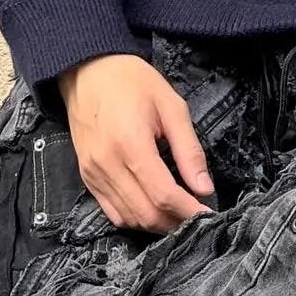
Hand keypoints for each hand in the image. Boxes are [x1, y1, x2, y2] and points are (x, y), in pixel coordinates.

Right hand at [56, 53, 216, 232]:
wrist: (88, 71)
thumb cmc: (132, 82)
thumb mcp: (171, 105)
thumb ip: (189, 149)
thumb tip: (204, 187)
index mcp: (131, 144)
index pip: (164, 194)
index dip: (189, 210)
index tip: (208, 214)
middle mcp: (108, 164)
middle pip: (147, 213)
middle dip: (176, 222)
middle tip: (197, 216)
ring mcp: (94, 174)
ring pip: (129, 219)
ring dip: (157, 224)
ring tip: (178, 215)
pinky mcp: (87, 177)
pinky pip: (112, 213)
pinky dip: (135, 219)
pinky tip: (152, 210)